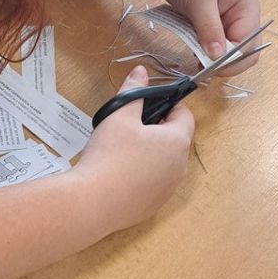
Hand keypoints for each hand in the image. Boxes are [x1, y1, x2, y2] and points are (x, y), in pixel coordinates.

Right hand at [75, 66, 193, 233]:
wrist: (92, 202)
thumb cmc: (109, 155)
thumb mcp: (119, 115)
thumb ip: (134, 91)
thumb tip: (141, 72)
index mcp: (177, 142)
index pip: (185, 116)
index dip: (168, 105)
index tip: (148, 104)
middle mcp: (180, 167)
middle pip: (174, 140)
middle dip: (156, 130)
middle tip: (129, 126)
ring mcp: (168, 190)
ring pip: (164, 163)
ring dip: (150, 154)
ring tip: (122, 150)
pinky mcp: (154, 206)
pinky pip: (153, 184)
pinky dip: (141, 176)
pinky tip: (119, 173)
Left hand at [152, 0, 261, 74]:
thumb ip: (209, 28)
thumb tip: (218, 57)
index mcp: (247, 7)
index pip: (248, 47)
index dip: (230, 60)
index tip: (207, 66)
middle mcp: (243, 17)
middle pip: (243, 54)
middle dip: (224, 64)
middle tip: (200, 67)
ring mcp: (228, 22)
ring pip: (228, 54)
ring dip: (213, 61)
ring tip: (194, 61)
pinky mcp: (214, 26)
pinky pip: (215, 48)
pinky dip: (205, 55)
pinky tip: (193, 55)